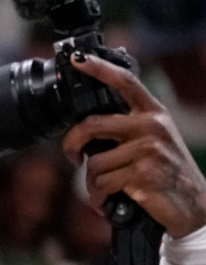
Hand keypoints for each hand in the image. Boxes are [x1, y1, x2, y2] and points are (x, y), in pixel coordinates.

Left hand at [65, 53, 205, 240]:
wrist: (193, 204)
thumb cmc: (165, 174)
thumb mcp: (153, 142)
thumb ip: (127, 131)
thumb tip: (86, 135)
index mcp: (153, 114)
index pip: (125, 83)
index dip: (99, 68)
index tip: (78, 60)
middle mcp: (152, 126)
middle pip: (91, 125)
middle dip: (71, 145)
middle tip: (73, 157)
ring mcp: (148, 149)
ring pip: (93, 163)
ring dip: (91, 183)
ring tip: (105, 190)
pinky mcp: (143, 173)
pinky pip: (101, 184)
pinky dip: (99, 198)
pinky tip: (109, 202)